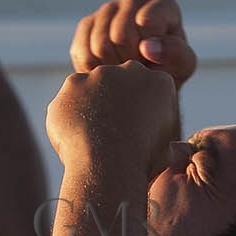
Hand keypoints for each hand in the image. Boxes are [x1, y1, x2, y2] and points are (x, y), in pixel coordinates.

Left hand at [46, 61, 176, 174]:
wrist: (108, 166)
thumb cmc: (140, 163)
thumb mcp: (166, 151)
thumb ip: (162, 136)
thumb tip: (166, 145)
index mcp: (160, 83)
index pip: (147, 92)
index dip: (139, 115)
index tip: (134, 134)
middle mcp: (131, 70)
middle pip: (119, 85)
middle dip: (114, 104)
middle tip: (109, 135)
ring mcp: (99, 74)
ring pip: (92, 89)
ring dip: (90, 108)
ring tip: (91, 138)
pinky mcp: (73, 83)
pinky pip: (69, 99)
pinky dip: (69, 115)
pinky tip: (74, 135)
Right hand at [71, 0, 196, 87]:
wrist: (144, 82)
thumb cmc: (168, 71)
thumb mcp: (183, 67)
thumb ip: (175, 54)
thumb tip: (146, 47)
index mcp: (163, 4)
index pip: (147, 22)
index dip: (149, 50)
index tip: (155, 62)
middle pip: (121, 34)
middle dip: (129, 62)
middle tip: (137, 72)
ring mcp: (107, 9)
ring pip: (100, 45)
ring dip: (113, 68)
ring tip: (125, 74)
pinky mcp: (86, 26)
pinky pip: (83, 53)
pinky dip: (95, 71)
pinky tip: (108, 72)